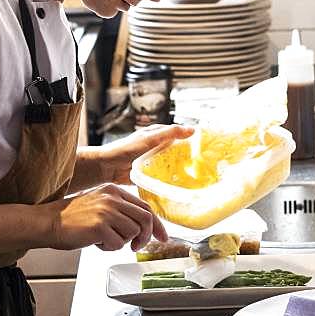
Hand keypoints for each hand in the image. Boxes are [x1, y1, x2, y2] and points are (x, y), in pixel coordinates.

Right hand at [48, 183, 167, 251]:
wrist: (47, 222)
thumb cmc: (72, 218)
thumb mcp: (100, 205)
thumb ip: (120, 211)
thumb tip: (143, 228)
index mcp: (114, 191)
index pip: (145, 206)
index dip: (157, 224)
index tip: (162, 237)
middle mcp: (112, 198)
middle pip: (145, 219)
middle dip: (145, 237)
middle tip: (136, 247)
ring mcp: (106, 211)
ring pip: (132, 232)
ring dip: (121, 242)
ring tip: (103, 240)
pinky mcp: (99, 226)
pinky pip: (117, 243)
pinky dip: (108, 248)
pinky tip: (95, 242)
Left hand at [78, 124, 194, 184]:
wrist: (107, 168)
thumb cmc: (126, 149)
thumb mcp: (150, 138)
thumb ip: (169, 133)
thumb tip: (192, 129)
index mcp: (158, 135)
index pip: (180, 135)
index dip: (192, 140)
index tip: (206, 147)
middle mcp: (158, 147)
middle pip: (178, 151)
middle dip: (189, 157)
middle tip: (204, 166)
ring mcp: (154, 161)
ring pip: (173, 164)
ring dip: (181, 169)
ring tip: (196, 177)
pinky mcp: (151, 174)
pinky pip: (164, 176)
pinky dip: (172, 179)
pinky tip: (180, 186)